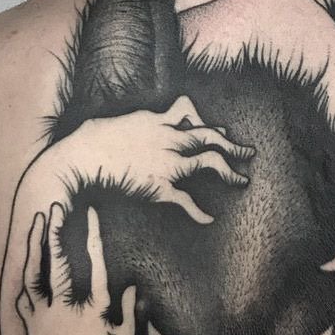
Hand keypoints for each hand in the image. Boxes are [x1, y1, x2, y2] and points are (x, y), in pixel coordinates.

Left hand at [16, 201, 135, 334]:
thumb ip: (130, 312)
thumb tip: (133, 287)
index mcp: (91, 312)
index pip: (93, 263)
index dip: (91, 235)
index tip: (90, 213)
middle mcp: (63, 313)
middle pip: (56, 262)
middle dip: (55, 231)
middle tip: (54, 208)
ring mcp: (43, 322)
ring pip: (33, 275)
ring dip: (33, 248)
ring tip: (35, 225)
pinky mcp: (31, 333)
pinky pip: (23, 299)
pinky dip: (24, 279)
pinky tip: (26, 267)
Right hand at [51, 95, 253, 224]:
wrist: (85, 155)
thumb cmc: (97, 137)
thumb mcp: (126, 119)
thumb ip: (146, 118)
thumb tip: (154, 116)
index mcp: (159, 122)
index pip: (193, 118)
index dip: (210, 126)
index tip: (222, 132)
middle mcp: (169, 139)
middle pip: (210, 137)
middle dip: (232, 144)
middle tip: (249, 152)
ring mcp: (167, 163)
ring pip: (208, 161)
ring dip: (230, 171)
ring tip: (243, 181)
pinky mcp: (159, 186)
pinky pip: (185, 200)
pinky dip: (198, 212)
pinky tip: (209, 218)